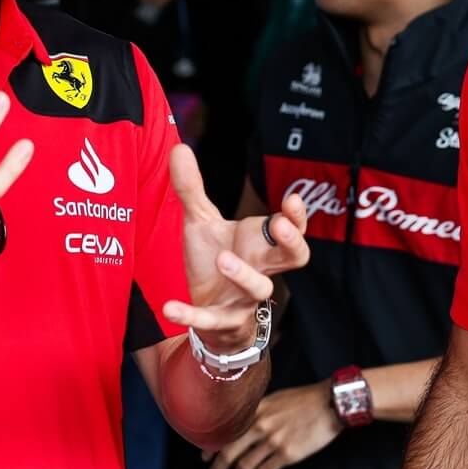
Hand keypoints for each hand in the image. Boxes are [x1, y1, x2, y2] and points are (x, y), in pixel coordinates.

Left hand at [161, 144, 307, 353]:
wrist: (208, 310)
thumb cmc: (214, 259)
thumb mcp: (201, 222)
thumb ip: (192, 188)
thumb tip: (179, 148)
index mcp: (263, 245)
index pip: (293, 230)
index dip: (298, 217)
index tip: (293, 198)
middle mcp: (262, 270)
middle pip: (295, 259)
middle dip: (292, 242)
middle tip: (278, 223)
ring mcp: (245, 298)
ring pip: (260, 290)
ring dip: (245, 275)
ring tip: (224, 259)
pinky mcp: (222, 321)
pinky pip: (211, 320)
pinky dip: (191, 315)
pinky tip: (169, 308)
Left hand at [205, 382, 341, 468]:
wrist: (330, 403)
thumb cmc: (305, 400)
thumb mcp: (275, 399)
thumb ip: (259, 412)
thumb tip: (247, 426)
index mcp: (255, 410)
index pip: (226, 432)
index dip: (212, 448)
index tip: (205, 458)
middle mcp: (260, 425)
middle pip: (229, 452)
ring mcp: (272, 440)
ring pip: (245, 467)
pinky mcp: (287, 454)